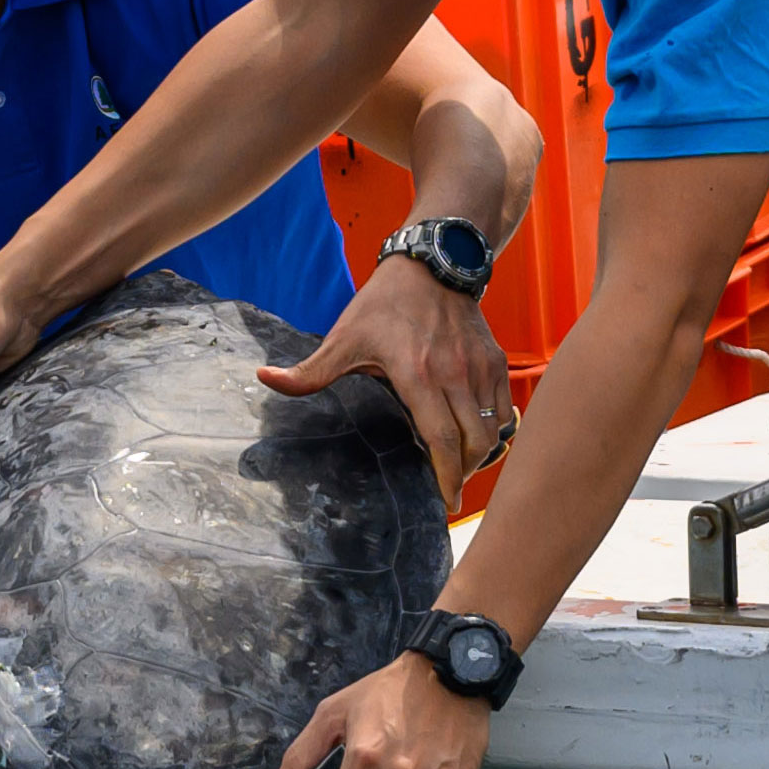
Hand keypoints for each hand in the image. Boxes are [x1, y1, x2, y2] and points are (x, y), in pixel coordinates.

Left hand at [261, 262, 515, 498]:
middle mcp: (455, 375)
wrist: (431, 264)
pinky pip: (504, 408)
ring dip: (480, 454)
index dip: (447, 478)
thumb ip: (309, 370)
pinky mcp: (495, 360)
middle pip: (474, 443)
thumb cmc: (384, 303)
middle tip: (449, 488)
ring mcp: (480, 368)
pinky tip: (476, 436)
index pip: (442, 440)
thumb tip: (264, 380)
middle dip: (464, 474)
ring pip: (493, 429)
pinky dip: (494, 429)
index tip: (447, 503)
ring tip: (460, 465)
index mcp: (418, 376)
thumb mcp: (344, 337)